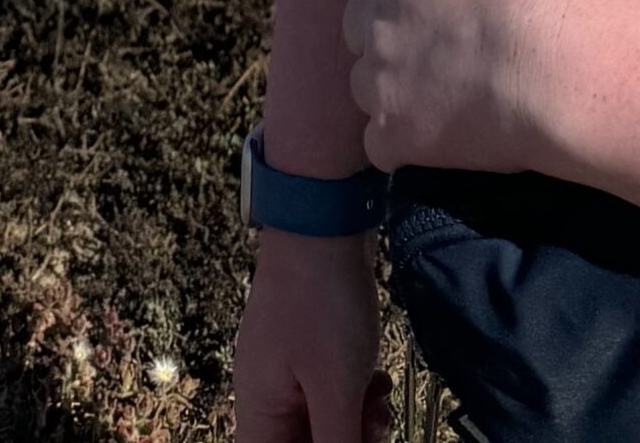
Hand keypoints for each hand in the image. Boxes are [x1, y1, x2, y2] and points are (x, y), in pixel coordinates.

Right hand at [232, 222, 387, 442]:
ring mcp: (286, 364)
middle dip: (342, 442)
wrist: (323, 219)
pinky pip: (329, 387)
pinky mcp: (309, 343)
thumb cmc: (322, 304)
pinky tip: (377, 381)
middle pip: (301, 441)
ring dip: (353, 421)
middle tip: (376, 430)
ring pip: (320, 418)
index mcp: (258, 406)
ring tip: (380, 405)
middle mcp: (265, 389)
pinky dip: (354, 392)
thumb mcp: (335, 388)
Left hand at [341, 0, 594, 175]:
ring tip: (440, 102)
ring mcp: (382, 74)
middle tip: (439, 42)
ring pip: (364, 82)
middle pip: (363, 16)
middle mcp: (382, 9)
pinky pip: (381, 143)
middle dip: (392, 27)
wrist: (555, 63)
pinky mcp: (394, 133)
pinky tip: (439, 145)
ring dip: (393, 88)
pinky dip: (404, 145)